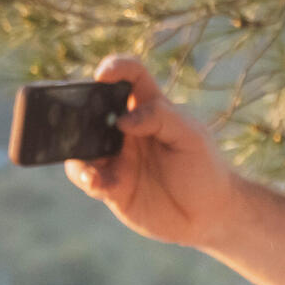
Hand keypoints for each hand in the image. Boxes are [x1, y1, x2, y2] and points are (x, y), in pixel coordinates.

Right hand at [66, 54, 238, 248]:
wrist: (208, 217)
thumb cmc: (205, 169)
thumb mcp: (192, 137)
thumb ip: (161, 118)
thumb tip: (122, 119)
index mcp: (150, 108)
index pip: (130, 76)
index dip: (115, 67)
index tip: (103, 75)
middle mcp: (127, 129)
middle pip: (94, 106)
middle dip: (79, 106)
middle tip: (76, 116)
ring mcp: (117, 156)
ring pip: (81, 142)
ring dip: (76, 146)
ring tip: (89, 159)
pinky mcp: (111, 186)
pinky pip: (87, 176)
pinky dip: (85, 177)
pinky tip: (97, 183)